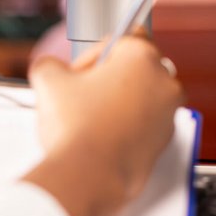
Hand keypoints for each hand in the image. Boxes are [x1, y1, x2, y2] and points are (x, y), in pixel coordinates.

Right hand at [22, 36, 184, 215]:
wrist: (89, 178)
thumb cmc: (76, 128)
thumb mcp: (48, 79)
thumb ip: (51, 63)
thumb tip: (51, 68)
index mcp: (142, 56)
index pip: (124, 37)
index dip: (96, 54)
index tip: (81, 71)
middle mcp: (164, 83)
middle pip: (136, 68)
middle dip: (110, 78)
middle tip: (82, 95)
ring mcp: (168, 115)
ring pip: (142, 97)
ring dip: (119, 103)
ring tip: (89, 119)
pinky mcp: (164, 143)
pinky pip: (145, 125)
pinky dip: (127, 127)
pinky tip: (101, 137)